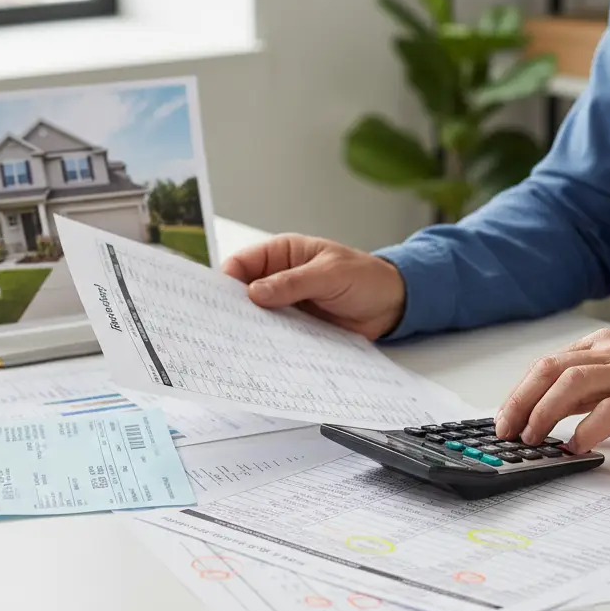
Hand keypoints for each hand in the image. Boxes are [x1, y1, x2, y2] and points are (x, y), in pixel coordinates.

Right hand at [222, 234, 405, 340]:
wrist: (393, 305)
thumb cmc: (366, 277)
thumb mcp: (330, 274)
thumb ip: (294, 283)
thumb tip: (255, 292)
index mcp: (283, 254)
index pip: (243, 263)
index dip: (227, 280)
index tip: (216, 301)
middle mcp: (279, 279)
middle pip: (244, 293)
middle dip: (233, 309)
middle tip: (222, 328)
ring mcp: (287, 306)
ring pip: (258, 318)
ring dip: (251, 330)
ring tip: (237, 348)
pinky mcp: (297, 329)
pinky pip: (276, 337)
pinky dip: (269, 345)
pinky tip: (262, 356)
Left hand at [494, 328, 609, 454]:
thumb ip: (585, 391)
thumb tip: (541, 413)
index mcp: (603, 346)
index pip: (548, 364)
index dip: (520, 392)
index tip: (503, 418)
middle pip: (552, 369)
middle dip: (522, 400)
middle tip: (507, 430)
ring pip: (574, 383)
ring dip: (545, 412)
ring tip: (533, 438)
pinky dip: (586, 428)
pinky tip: (574, 445)